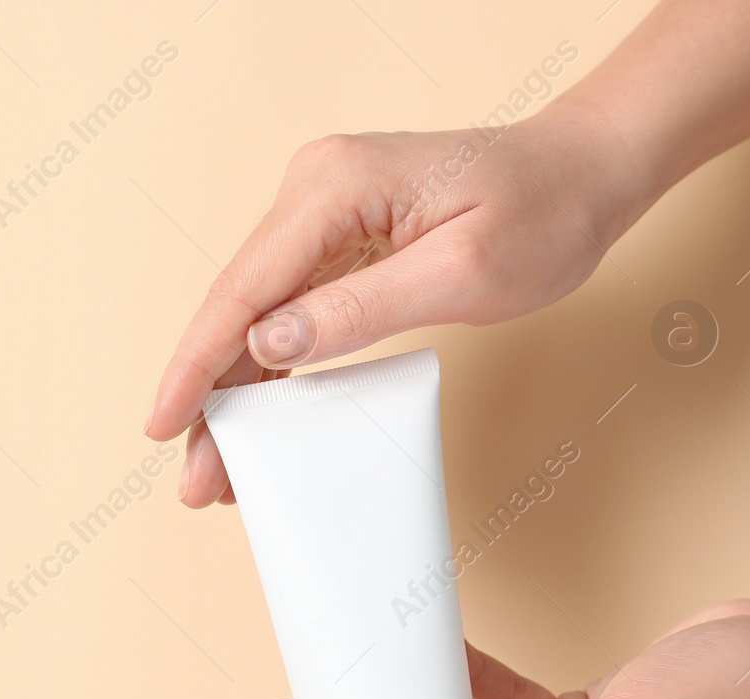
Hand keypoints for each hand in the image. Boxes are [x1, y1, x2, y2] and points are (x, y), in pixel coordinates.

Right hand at [143, 114, 634, 506]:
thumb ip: (362, 309)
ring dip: (233, 388)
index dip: (198, 362)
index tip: (165, 421)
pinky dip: (268, 365)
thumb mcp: (463, 272)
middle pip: (237, 304)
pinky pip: (286, 306)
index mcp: (335, 186)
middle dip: (209, 393)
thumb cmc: (543, 213)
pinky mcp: (337, 235)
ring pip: (255, 311)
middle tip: (197, 476)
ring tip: (219, 465)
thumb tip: (271, 345)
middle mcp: (313, 190)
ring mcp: (321, 210)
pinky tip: (256, 415)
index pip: (244, 287)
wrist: (584, 172)